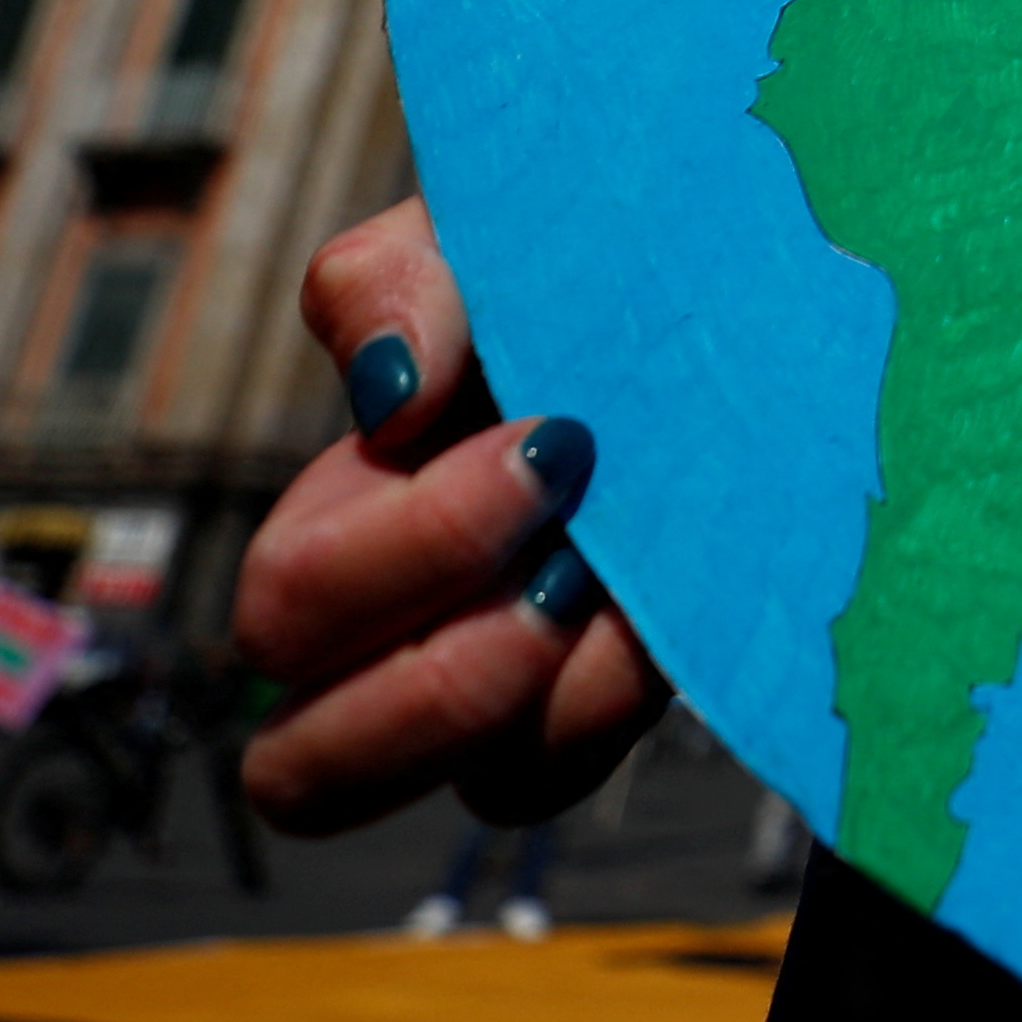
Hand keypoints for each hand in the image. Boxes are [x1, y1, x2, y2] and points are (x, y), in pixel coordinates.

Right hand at [231, 196, 668, 833]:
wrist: (731, 284)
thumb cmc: (578, 255)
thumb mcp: (476, 234)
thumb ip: (399, 283)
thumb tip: (391, 396)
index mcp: (345, 514)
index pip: (290, 614)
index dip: (408, 551)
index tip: (552, 440)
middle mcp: (398, 630)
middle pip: (305, 766)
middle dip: (442, 677)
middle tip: (572, 557)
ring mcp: (508, 689)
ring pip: (469, 787)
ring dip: (549, 702)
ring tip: (627, 590)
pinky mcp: (600, 712)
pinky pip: (572, 778)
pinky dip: (615, 712)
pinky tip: (672, 620)